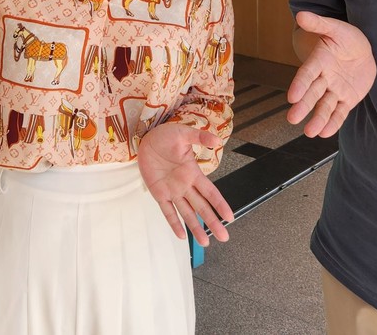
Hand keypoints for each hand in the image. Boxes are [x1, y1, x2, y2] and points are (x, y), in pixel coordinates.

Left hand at [137, 123, 233, 246]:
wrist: (146, 138)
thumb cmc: (166, 135)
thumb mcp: (184, 134)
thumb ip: (200, 137)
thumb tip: (217, 140)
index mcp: (193, 173)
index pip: (210, 192)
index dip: (220, 204)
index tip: (230, 217)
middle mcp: (185, 185)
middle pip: (202, 207)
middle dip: (213, 222)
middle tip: (223, 237)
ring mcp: (172, 191)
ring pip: (187, 213)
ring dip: (196, 227)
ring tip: (205, 242)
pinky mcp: (159, 194)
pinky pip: (167, 211)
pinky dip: (174, 223)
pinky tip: (181, 235)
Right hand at [286, 10, 375, 137]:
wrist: (363, 50)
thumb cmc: (347, 37)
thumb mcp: (336, 28)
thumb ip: (319, 23)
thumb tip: (300, 14)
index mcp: (319, 60)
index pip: (307, 73)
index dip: (299, 84)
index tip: (291, 97)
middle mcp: (324, 78)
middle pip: (312, 93)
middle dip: (304, 106)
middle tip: (292, 118)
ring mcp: (335, 90)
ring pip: (325, 106)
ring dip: (317, 119)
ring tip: (310, 133)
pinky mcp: (347, 99)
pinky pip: (340, 112)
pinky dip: (333, 122)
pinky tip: (325, 133)